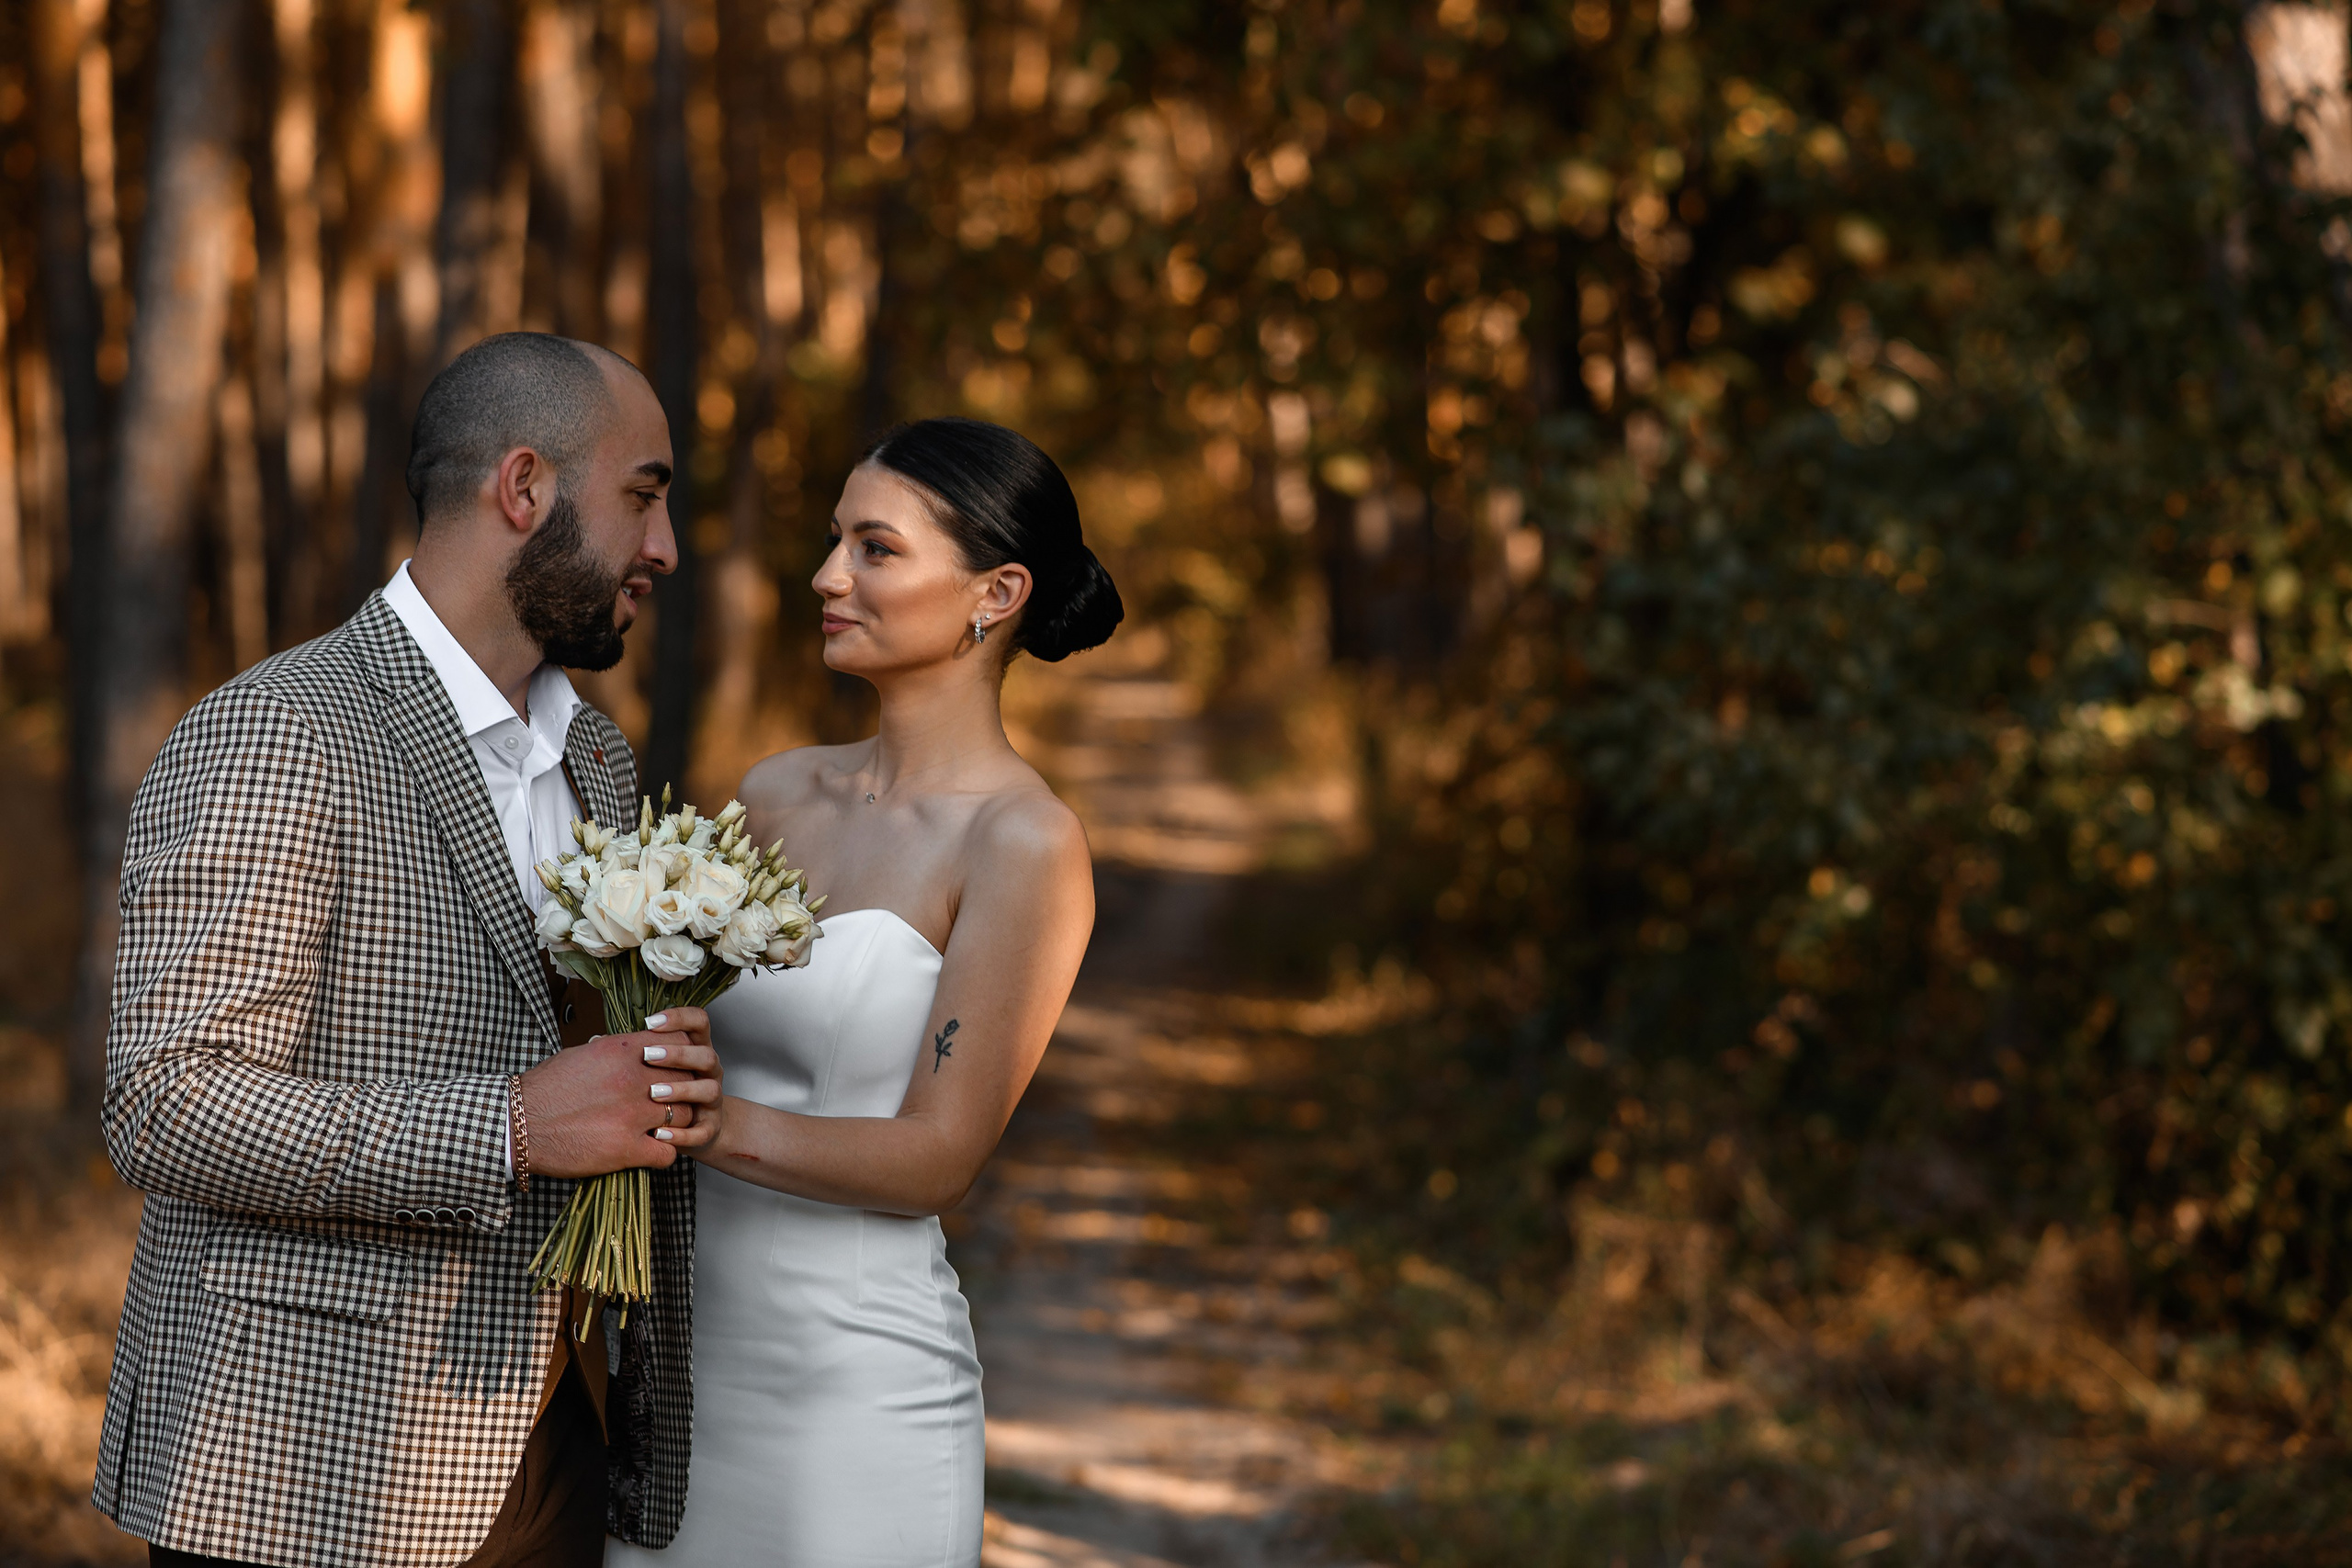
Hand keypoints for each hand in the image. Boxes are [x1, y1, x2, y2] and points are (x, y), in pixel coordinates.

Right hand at [516, 1033, 697, 1176]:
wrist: (518, 1124)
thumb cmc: (546, 1089)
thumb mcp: (583, 1055)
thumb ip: (617, 1050)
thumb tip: (638, 1047)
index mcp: (623, 1052)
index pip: (681, 1046)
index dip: (684, 1060)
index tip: (676, 1071)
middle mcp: (634, 1080)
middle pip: (687, 1083)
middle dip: (684, 1093)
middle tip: (671, 1103)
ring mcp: (633, 1115)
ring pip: (686, 1117)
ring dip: (678, 1125)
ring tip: (662, 1128)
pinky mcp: (627, 1149)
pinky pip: (668, 1153)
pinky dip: (664, 1154)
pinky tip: (650, 1150)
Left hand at [628, 1007, 723, 1156]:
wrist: (686, 1128)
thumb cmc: (659, 1092)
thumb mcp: (647, 1068)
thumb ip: (631, 1053)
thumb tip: (596, 1041)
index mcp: (694, 1050)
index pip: (698, 1022)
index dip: (680, 1018)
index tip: (651, 1021)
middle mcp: (707, 1073)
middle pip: (706, 1055)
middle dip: (678, 1054)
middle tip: (649, 1056)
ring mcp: (711, 1101)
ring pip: (709, 1090)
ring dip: (683, 1090)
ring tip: (654, 1093)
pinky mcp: (709, 1128)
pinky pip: (702, 1131)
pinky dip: (682, 1133)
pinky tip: (659, 1133)